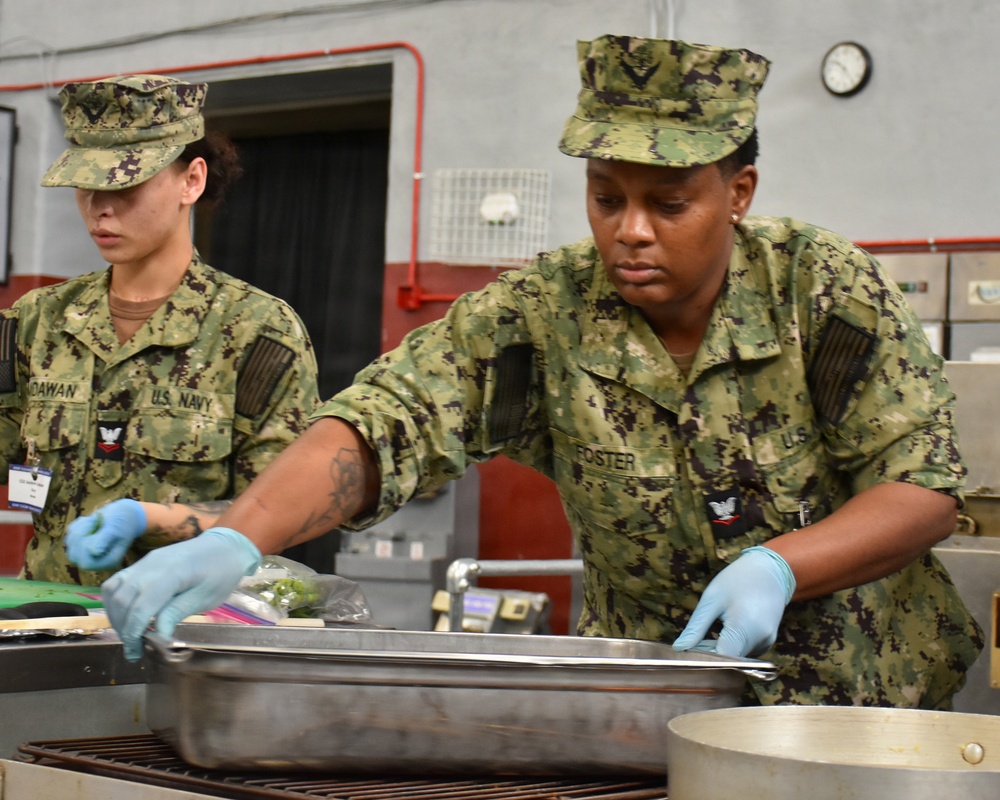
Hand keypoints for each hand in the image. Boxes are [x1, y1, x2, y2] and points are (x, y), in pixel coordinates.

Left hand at [65, 499, 146, 569]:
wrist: (125, 513)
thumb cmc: (123, 521)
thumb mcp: (115, 528)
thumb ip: (105, 539)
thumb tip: (94, 552)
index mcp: (108, 561)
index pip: (86, 562)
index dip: (84, 547)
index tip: (93, 528)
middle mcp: (96, 561)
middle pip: (75, 555)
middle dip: (80, 535)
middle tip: (94, 520)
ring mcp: (86, 553)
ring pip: (71, 544)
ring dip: (79, 528)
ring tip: (94, 519)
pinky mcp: (80, 544)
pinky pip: (69, 535)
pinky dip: (77, 525)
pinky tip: (90, 521)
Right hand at [101, 528, 261, 660]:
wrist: (225, 545)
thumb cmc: (221, 572)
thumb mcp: (206, 597)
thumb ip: (177, 612)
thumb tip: (158, 638)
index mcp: (171, 573)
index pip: (141, 607)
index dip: (133, 632)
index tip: (136, 653)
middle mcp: (151, 565)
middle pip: (122, 600)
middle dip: (124, 628)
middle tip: (134, 649)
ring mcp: (144, 562)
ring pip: (113, 590)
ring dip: (116, 615)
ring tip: (129, 634)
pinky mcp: (142, 563)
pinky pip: (117, 581)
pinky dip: (115, 601)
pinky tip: (126, 616)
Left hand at [672, 545, 794, 656]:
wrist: (770, 570)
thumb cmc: (736, 580)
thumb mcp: (711, 599)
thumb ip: (696, 627)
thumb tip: (678, 649)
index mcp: (745, 627)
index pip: (722, 659)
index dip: (703, 661)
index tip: (686, 656)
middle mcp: (760, 640)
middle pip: (729, 661)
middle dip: (709, 656)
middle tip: (691, 642)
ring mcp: (766, 643)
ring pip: (736, 658)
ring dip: (719, 651)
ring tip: (709, 630)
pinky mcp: (768, 642)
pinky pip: (745, 652)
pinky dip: (731, 647)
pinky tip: (723, 632)